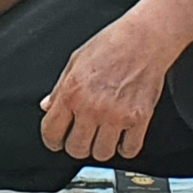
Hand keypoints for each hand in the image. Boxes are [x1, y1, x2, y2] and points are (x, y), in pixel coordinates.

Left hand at [38, 9, 181, 165]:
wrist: (145, 38)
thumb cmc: (112, 44)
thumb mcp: (76, 61)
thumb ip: (60, 88)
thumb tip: (47, 107)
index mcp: (72, 92)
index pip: (52, 133)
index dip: (52, 140)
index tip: (57, 140)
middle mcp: (92, 106)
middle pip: (76, 149)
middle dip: (76, 145)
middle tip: (82, 136)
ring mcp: (116, 115)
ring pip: (101, 154)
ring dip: (101, 147)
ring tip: (103, 135)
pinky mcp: (139, 119)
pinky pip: (129, 150)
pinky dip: (125, 148)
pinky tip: (123, 137)